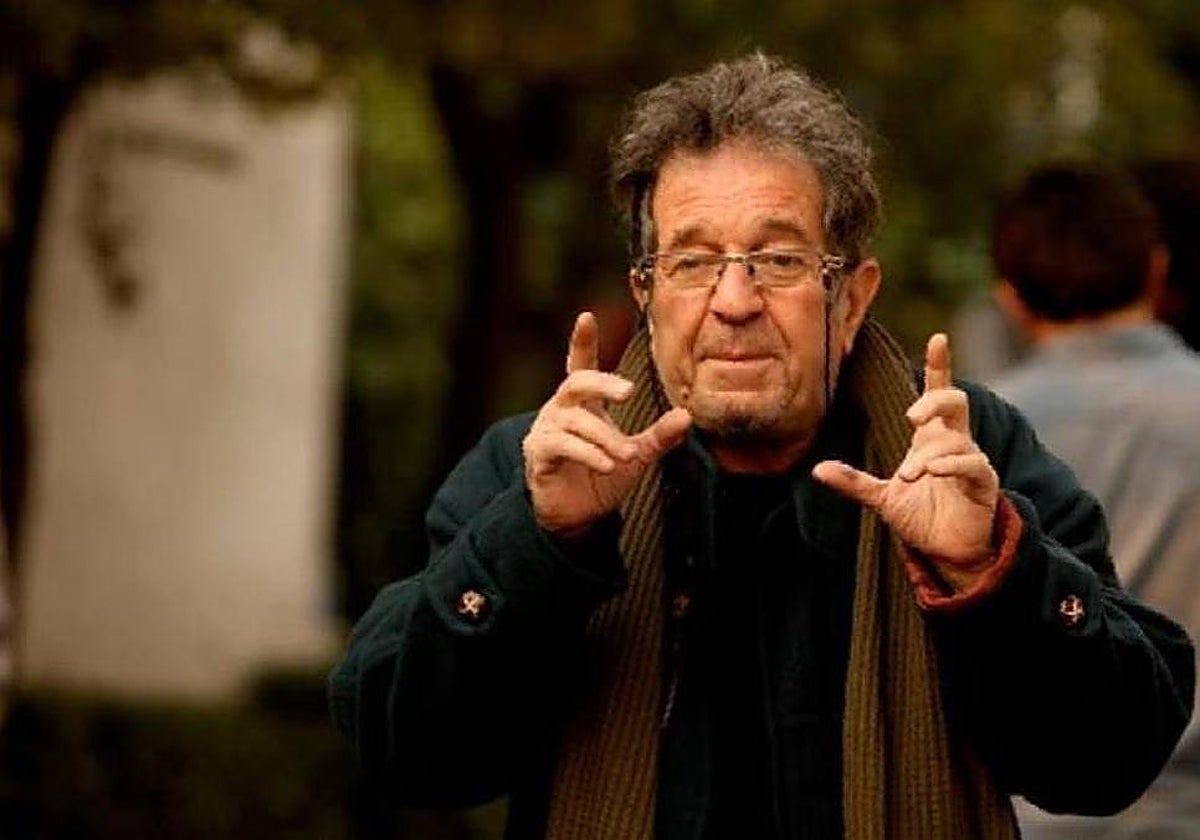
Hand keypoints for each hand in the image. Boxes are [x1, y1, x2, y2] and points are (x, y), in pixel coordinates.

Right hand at [523, 312, 691, 535]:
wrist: (577, 516)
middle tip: (629, 392)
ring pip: (576, 421)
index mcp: (583, 404)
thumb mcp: (636, 455)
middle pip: (577, 382)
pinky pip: (562, 446)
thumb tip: (687, 415)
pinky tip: (607, 465)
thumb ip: (658, 436)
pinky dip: (588, 454)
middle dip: (602, 383)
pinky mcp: (539, 455)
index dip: (582, 341)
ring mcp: (547, 431)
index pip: (581, 365)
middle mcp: (561, 410)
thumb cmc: (602, 477)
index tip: (587, 316)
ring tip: (626, 456)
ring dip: (605, 437)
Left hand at [812, 333, 999, 589]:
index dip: (939, 365)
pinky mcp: (983, 483)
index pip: (938, 393)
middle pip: (955, 401)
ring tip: (909, 475)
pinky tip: (931, 470)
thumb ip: (853, 481)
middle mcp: (953, 442)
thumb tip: (817, 469)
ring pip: (957, 438)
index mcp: (930, 438)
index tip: (938, 338)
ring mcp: (971, 461)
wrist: (945, 552)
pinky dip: (952, 464)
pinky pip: (973, 464)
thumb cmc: (920, 516)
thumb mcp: (881, 497)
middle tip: (910, 417)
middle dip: (934, 401)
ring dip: (930, 453)